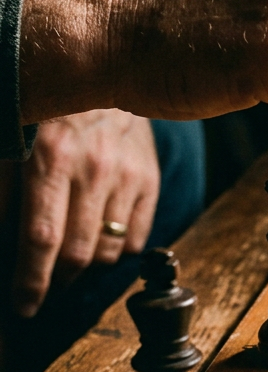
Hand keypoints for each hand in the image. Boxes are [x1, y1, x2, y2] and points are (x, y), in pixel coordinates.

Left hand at [13, 110, 158, 317]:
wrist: (102, 65)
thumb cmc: (46, 107)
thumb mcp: (11, 141)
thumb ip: (2, 192)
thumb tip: (4, 240)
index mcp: (50, 159)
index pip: (42, 238)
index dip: (31, 281)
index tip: (24, 307)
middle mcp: (94, 170)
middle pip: (79, 253)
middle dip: (57, 280)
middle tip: (44, 287)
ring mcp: (127, 175)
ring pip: (109, 250)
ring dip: (87, 265)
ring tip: (71, 261)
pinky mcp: (149, 178)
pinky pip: (138, 236)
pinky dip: (118, 249)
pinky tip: (101, 239)